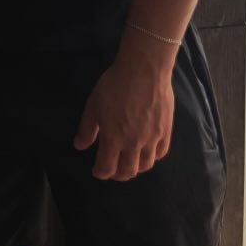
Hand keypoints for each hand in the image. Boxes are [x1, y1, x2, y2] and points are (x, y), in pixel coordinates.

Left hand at [73, 38, 175, 180]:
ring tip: (130, 163)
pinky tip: (147, 152)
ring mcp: (152, 138)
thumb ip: (87, 129)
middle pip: (128, 171)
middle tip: (113, 170)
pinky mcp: (165, 130)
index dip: (100, 173)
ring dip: (136, 168)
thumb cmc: (114, 85)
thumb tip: (79, 146)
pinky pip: (161, 152)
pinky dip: (153, 158)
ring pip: (146, 165)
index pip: (107, 168)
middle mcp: (134, 144)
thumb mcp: (93, 105)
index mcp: (113, 139)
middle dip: (118, 175)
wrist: (143, 70)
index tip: (97, 171)